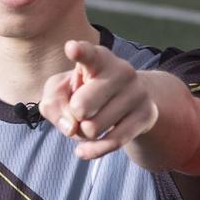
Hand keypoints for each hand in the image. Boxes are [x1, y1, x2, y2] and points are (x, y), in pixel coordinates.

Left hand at [39, 39, 158, 161]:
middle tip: (80, 110)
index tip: (71, 48)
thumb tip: (71, 127)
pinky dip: (93, 150)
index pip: (88, 54)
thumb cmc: (84, 92)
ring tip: (91, 121)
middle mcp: (121, 70)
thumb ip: (53, 103)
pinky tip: (83, 150)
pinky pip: (112, 142)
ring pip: (93, 129)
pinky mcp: (146, 115)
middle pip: (81, 107)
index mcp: (98, 58)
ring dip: (84, 133)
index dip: (80, 52)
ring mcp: (137, 92)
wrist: (126, 100)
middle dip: (73, 116)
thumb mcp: (60, 92)